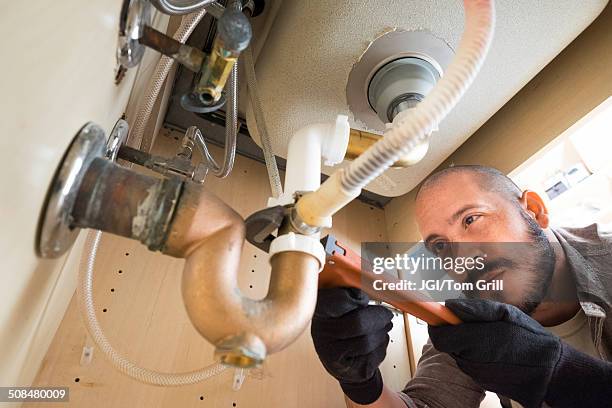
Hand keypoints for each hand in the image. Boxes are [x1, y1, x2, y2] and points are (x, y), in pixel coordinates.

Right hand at [311, 287, 392, 404]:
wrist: (343, 361)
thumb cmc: (344, 326)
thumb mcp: (342, 305)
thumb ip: (352, 290)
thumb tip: (369, 274)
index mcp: (319, 311)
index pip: (339, 299)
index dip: (357, 298)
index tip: (365, 299)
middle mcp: (321, 333)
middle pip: (358, 323)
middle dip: (379, 318)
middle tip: (386, 315)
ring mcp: (331, 353)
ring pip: (368, 341)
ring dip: (382, 333)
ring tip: (383, 328)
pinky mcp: (346, 369)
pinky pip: (372, 356)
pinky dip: (381, 347)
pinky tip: (376, 343)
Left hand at [428, 299, 561, 407]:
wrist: (551, 373)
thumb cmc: (530, 339)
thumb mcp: (506, 314)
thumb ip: (475, 310)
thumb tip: (449, 306)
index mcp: (475, 341)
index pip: (438, 335)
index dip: (437, 324)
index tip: (439, 315)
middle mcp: (470, 360)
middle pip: (447, 343)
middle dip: (455, 332)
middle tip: (474, 324)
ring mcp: (474, 373)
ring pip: (458, 353)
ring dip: (467, 344)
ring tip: (490, 337)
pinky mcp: (481, 381)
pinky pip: (470, 363)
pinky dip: (477, 355)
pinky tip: (495, 351)